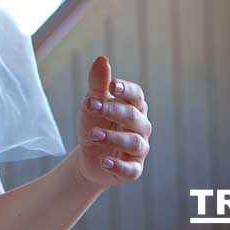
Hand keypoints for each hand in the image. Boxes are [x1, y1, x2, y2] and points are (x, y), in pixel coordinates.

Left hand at [74, 55, 150, 190]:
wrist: (89, 156)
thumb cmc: (95, 123)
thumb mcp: (92, 103)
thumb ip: (98, 84)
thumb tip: (102, 59)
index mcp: (133, 106)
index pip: (137, 95)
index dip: (126, 89)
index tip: (112, 85)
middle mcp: (140, 126)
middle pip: (133, 116)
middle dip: (113, 111)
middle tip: (92, 107)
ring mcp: (139, 149)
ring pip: (134, 142)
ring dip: (114, 138)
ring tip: (94, 134)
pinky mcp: (133, 169)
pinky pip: (131, 169)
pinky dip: (119, 165)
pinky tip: (104, 161)